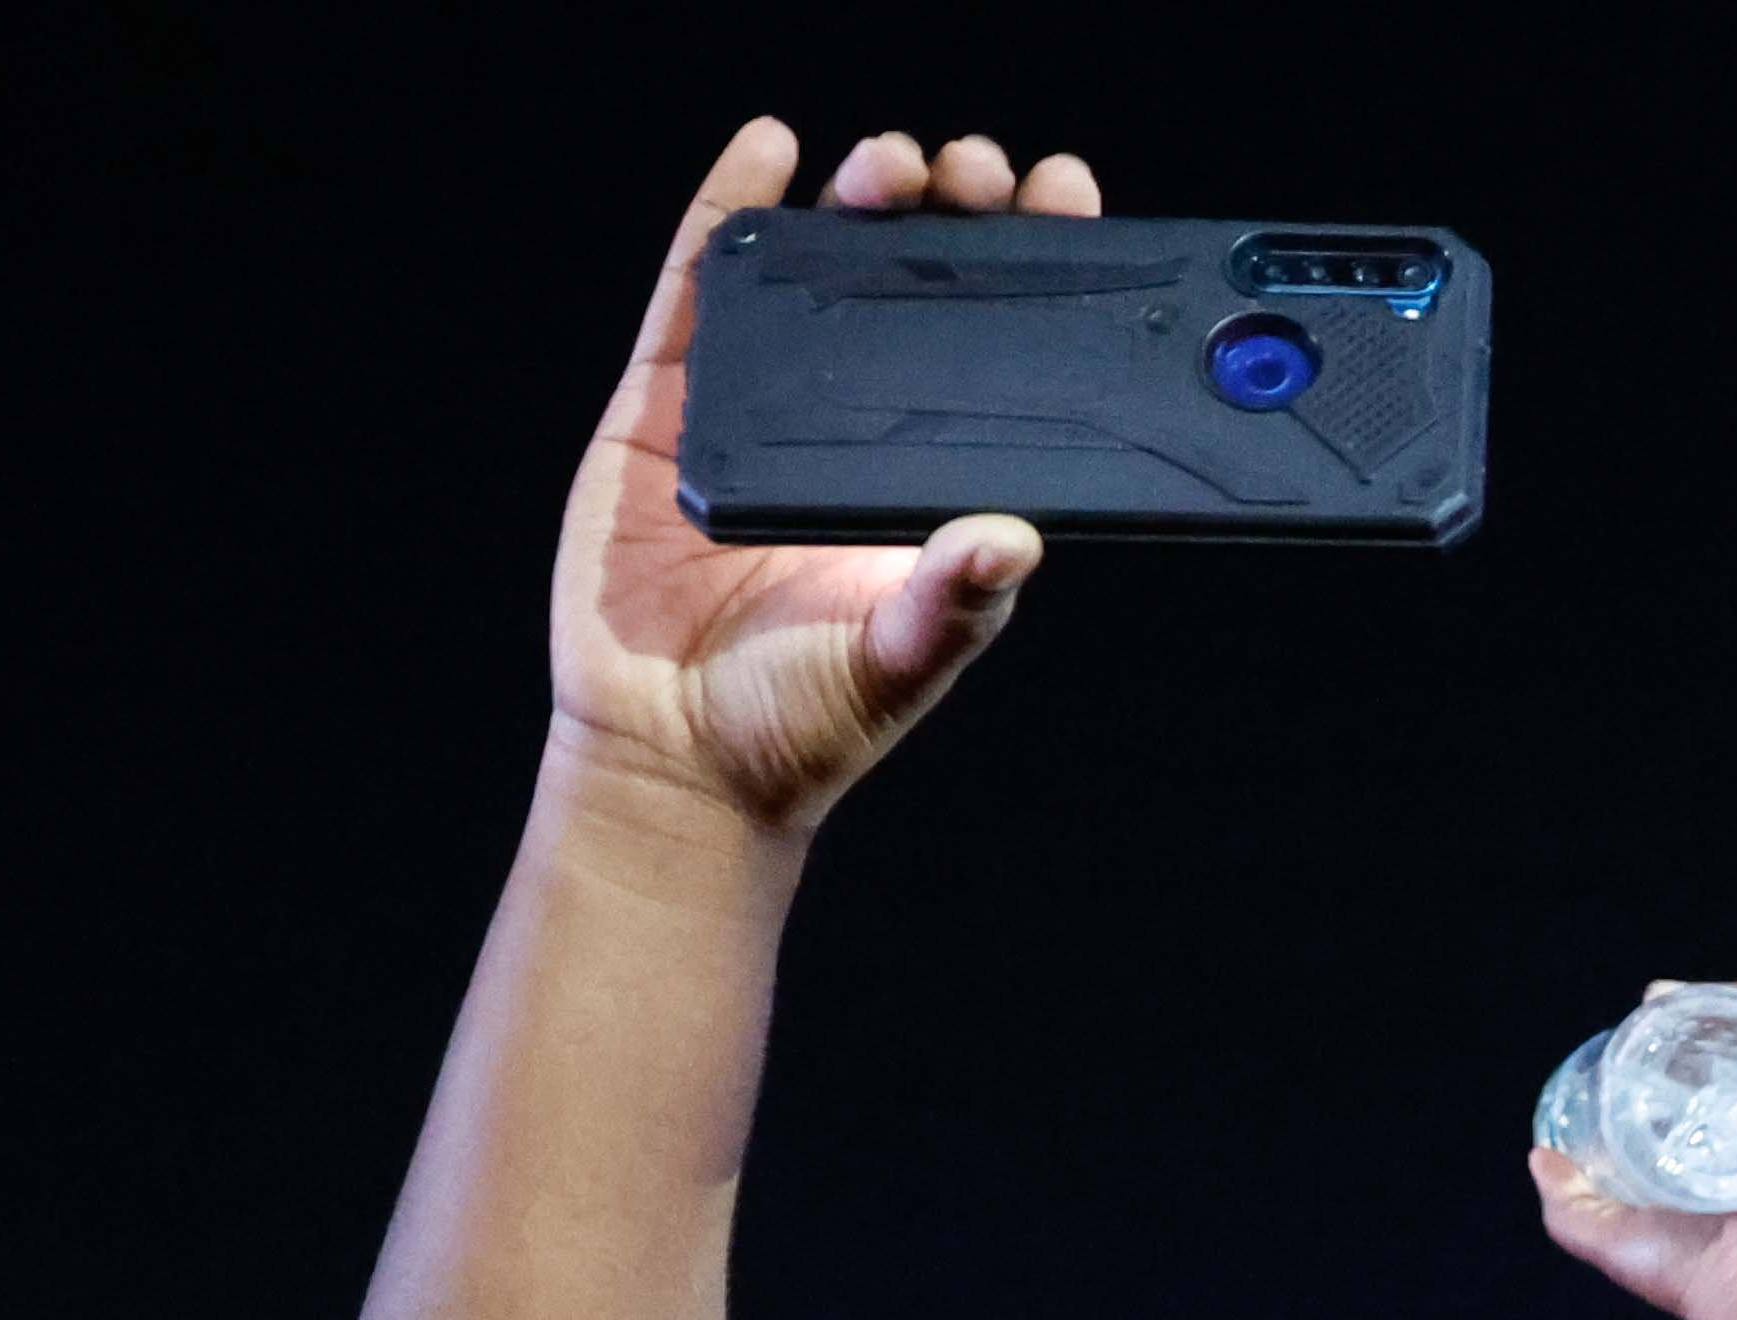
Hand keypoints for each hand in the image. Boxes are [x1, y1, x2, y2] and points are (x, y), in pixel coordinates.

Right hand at [549, 124, 1093, 833]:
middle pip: (913, 286)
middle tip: (977, 173)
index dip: (1033, 269)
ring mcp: (760, 405)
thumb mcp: (902, 662)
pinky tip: (767, 148)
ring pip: (815, 267)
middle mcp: (852, 428)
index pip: (998, 351)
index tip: (1064, 200)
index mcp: (925, 480)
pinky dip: (729, 207)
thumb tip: (1015, 538)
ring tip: (894, 164)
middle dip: (951, 213)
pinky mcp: (672, 402)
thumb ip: (954, 600)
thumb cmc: (800, 722)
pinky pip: (698, 285)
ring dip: (860, 197)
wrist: (672, 754)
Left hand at [1527, 984, 1736, 1319]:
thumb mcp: (1618, 1238)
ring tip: (1684, 996)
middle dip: (1707, 1014)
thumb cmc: (1705, 1278)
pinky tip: (1732, 1002)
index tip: (1640, 1027)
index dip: (1685, 1046)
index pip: (1730, 1082)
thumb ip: (1572, 1205)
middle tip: (1656, 1005)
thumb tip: (1542, 1159)